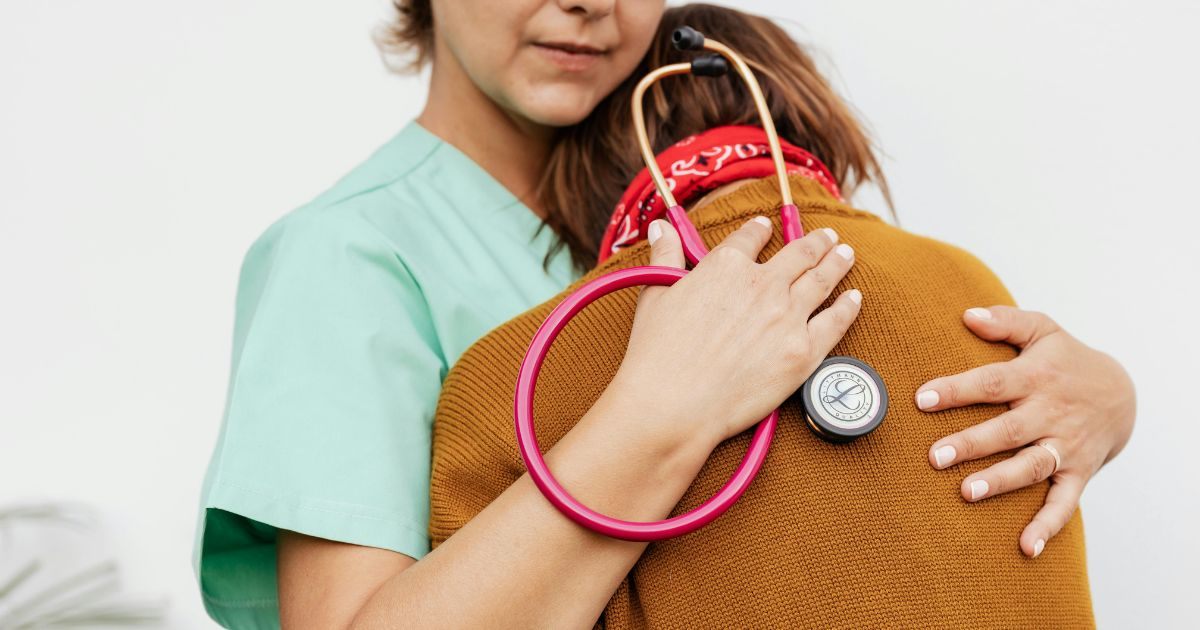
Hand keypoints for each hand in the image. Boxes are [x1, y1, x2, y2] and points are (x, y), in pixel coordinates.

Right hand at [611, 216, 861, 449]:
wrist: (673, 403)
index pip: (750, 237)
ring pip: (822, 280)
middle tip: (827, 237)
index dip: (760, 229)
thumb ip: (665, 258)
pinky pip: (836, 322)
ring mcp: (788, 317)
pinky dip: (847, 306)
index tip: (766, 227)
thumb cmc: (657, 353)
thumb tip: (659, 228)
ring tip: (845, 253)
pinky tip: (854, 298)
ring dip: (836, 263)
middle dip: (815, 242)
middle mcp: (763, 284)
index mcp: (725, 265)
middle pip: (799, 253)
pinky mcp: (804, 351)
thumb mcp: (655, 294)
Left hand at [918, 305, 1135, 557]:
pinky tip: (1026, 547)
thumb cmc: (1067, 359)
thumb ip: (1005, 321)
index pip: (992, 382)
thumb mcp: (1043, 329)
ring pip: (1031, 466)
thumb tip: (967, 315)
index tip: (922, 398)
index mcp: (1036, 377)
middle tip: (934, 456)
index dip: (957, 390)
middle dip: (972, 443)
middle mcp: (1050, 413)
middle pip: (1007, 430)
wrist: (1122, 393)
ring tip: (967, 493)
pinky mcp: (1078, 472)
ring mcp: (1064, 446)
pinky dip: (1047, 526)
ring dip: (1001, 481)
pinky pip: (1063, 503)